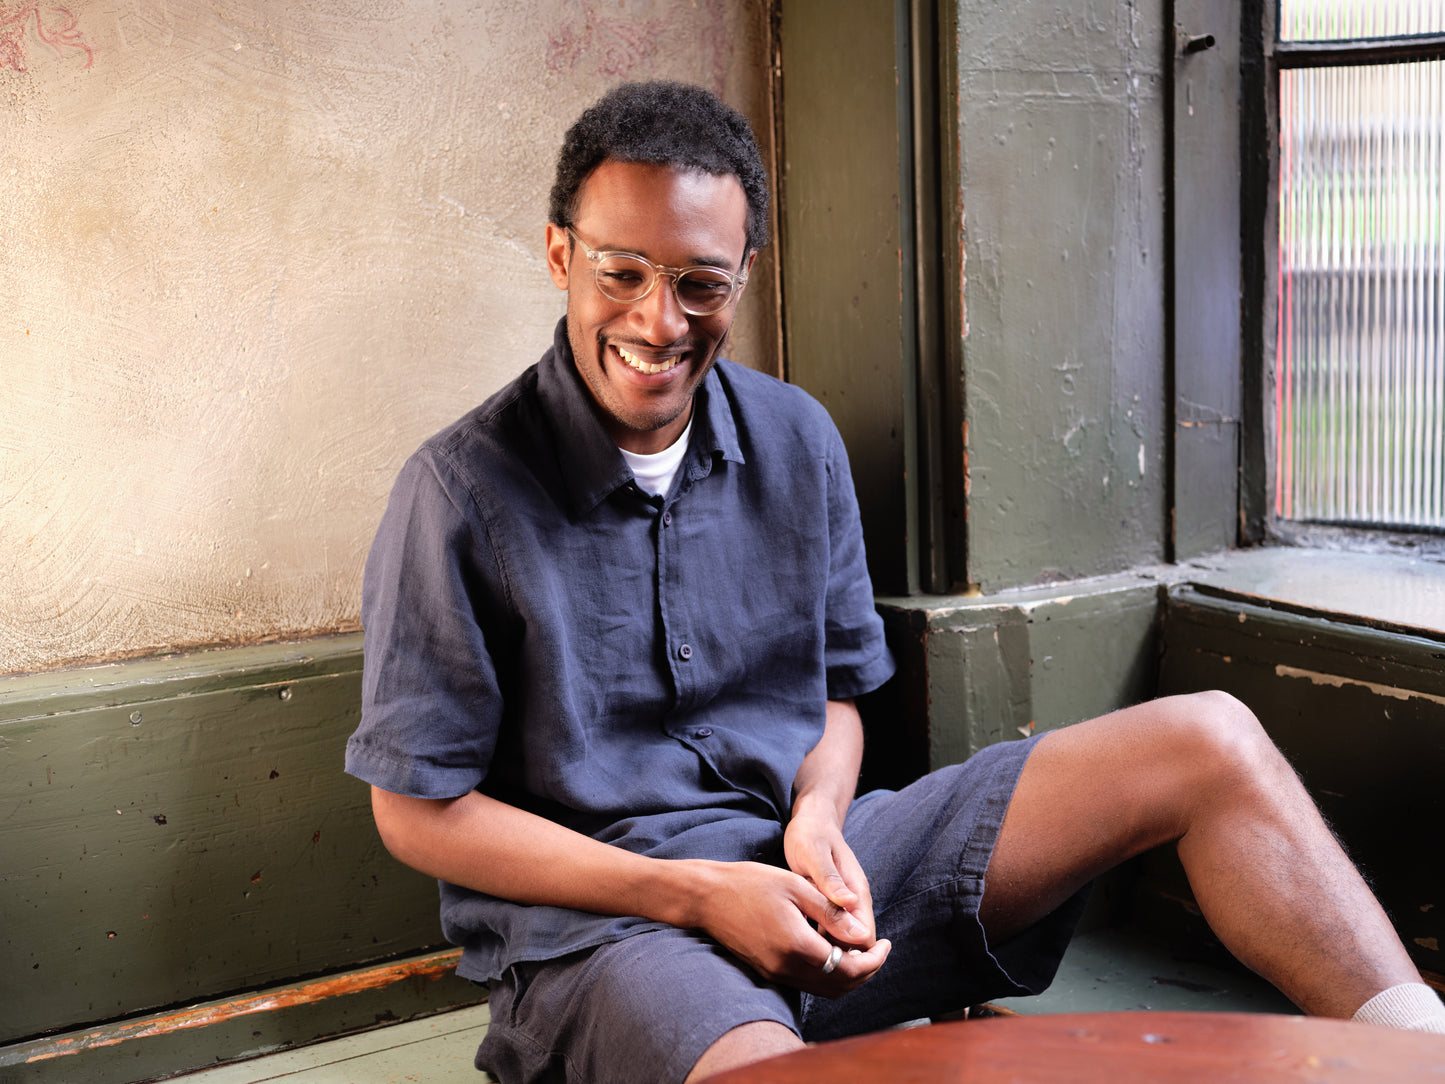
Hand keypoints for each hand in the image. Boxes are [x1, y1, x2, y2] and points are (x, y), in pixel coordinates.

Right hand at [687, 858, 890, 997]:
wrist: (707, 897)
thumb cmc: (751, 883)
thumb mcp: (797, 887)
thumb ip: (832, 913)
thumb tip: (864, 935)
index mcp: (796, 945)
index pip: (848, 968)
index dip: (874, 961)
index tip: (887, 944)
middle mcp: (786, 967)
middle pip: (840, 986)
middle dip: (866, 972)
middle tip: (880, 951)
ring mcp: (775, 973)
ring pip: (824, 989)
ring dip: (848, 976)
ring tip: (862, 952)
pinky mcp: (767, 971)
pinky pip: (807, 983)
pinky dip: (828, 975)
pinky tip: (834, 952)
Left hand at [783, 796, 875, 946]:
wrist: (811, 821)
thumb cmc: (810, 835)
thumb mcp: (815, 854)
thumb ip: (831, 879)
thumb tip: (850, 903)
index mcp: (856, 894)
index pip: (864, 938)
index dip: (849, 955)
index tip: (823, 961)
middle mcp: (854, 904)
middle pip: (854, 946)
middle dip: (837, 960)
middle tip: (804, 964)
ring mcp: (842, 906)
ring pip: (841, 943)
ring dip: (825, 953)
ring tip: (797, 958)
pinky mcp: (829, 907)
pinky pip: (828, 933)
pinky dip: (816, 943)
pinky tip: (795, 944)